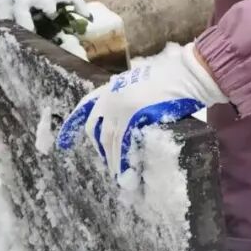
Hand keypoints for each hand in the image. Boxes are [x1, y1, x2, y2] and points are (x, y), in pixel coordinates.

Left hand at [55, 45, 226, 174]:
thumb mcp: (142, 85)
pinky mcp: (133, 114)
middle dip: (100, 149)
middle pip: (95, 129)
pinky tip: (126, 170)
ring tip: (119, 176)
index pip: (84, 107)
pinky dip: (122, 158)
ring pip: (107, 139)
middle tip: (109, 163)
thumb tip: (128, 123)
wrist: (188, 74)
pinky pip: (123, 142)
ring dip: (111, 160)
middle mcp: (111, 95)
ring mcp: (120, 105)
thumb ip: (130, 100)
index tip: (62, 142)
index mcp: (112, 87)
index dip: (72, 125)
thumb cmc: (172, 79)